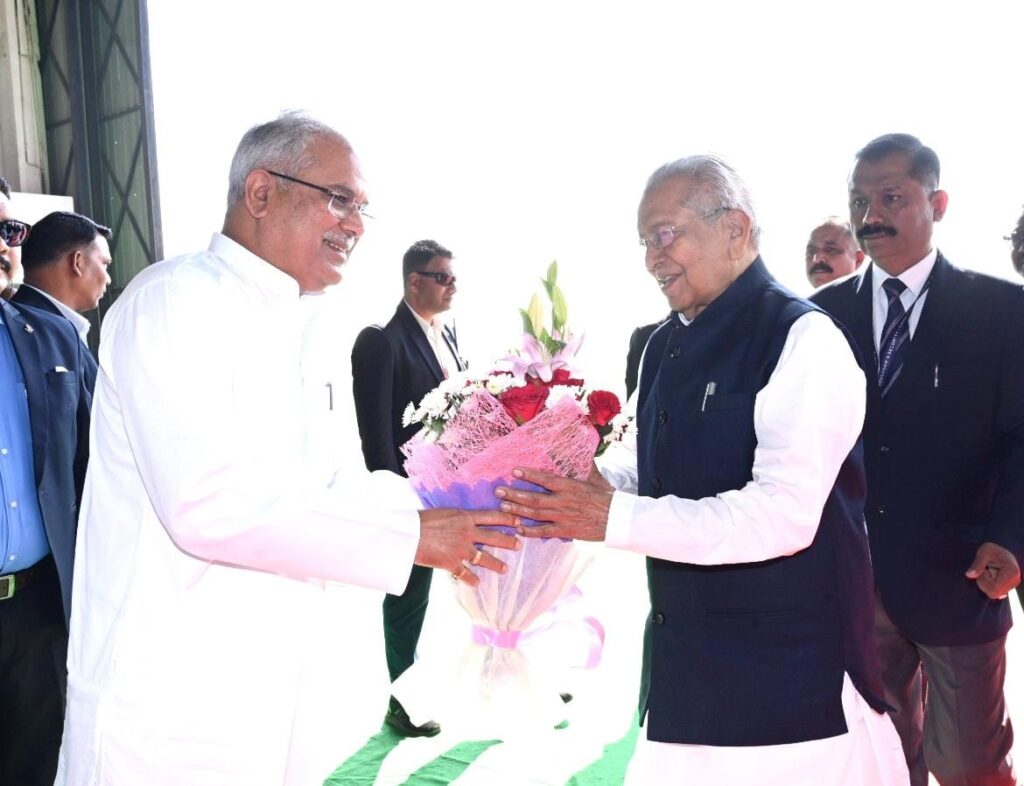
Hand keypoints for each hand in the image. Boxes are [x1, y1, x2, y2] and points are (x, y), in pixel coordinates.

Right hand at [415, 508, 519, 586]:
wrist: (407, 534)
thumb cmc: (421, 520)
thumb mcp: (444, 513)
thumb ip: (458, 518)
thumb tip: (465, 520)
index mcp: (465, 517)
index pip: (492, 516)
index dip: (507, 519)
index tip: (518, 522)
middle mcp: (467, 533)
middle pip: (494, 537)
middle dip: (508, 542)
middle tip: (519, 545)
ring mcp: (461, 549)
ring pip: (484, 558)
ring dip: (496, 564)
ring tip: (505, 569)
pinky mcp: (452, 563)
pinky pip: (466, 574)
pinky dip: (472, 580)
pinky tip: (477, 583)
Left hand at [495, 467, 612, 541]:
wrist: (618, 520)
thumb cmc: (608, 497)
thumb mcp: (596, 478)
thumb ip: (584, 465)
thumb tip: (581, 449)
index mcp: (570, 486)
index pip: (545, 479)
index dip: (529, 475)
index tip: (514, 471)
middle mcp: (564, 501)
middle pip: (534, 498)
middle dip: (514, 495)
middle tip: (498, 491)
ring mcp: (563, 517)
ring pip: (535, 514)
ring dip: (517, 511)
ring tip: (503, 507)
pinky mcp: (566, 531)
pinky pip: (544, 532)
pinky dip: (530, 531)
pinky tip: (518, 529)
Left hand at [965, 541, 1020, 599]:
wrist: (1001, 548)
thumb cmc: (993, 549)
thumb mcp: (984, 552)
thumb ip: (977, 564)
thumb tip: (969, 575)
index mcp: (1012, 573)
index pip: (994, 589)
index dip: (984, 581)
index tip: (984, 569)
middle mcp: (1015, 581)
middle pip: (993, 593)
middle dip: (985, 582)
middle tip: (985, 570)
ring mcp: (1012, 585)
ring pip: (993, 593)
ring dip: (987, 583)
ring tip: (989, 571)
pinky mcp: (1008, 587)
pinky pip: (994, 592)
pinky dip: (989, 584)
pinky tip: (991, 575)